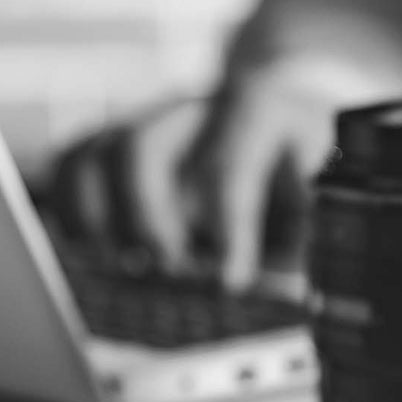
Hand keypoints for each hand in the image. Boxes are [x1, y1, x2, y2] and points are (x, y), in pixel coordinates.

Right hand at [46, 55, 401, 288]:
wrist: (291, 119)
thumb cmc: (307, 166)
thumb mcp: (330, 193)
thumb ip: (317, 235)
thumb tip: (298, 293)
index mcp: (258, 110)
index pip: (229, 164)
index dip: (226, 229)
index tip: (229, 284)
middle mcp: (196, 108)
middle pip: (140, 147)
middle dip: (146, 219)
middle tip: (170, 274)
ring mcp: (152, 120)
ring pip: (96, 152)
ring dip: (98, 217)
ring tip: (125, 268)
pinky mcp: (121, 141)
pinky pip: (74, 162)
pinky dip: (71, 208)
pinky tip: (90, 251)